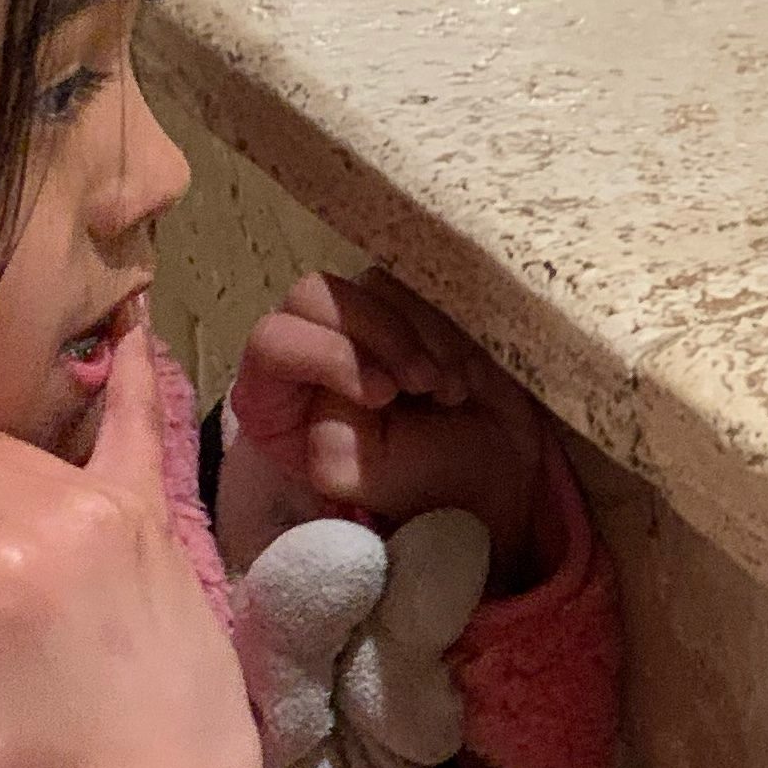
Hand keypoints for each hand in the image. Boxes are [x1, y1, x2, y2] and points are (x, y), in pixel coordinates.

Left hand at [218, 269, 546, 590]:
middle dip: (379, 335)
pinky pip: (414, 289)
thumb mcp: (361, 477)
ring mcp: (353, 323)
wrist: (495, 469)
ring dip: (419, 338)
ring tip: (447, 394)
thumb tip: (340, 392)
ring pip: (370, 287)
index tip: (383, 396)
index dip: (329, 356)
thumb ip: (331, 440)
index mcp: (274, 399)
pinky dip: (442, 329)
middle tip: (421, 383)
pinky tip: (456, 376)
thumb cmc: (420, 480)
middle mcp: (305, 350)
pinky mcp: (399, 306)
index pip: (272, 343)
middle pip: (315, 297)